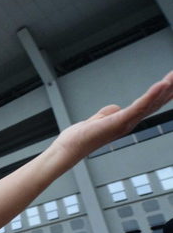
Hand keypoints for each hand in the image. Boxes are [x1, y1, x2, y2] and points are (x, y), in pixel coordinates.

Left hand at [52, 70, 172, 161]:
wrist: (69, 148)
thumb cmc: (80, 137)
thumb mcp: (97, 120)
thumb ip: (108, 113)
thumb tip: (116, 108)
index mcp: (126, 120)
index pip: (150, 104)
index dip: (164, 93)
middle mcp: (130, 122)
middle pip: (156, 103)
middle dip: (170, 89)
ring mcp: (126, 123)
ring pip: (151, 103)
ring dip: (166, 89)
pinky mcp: (119, 122)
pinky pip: (138, 107)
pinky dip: (151, 95)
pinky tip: (161, 84)